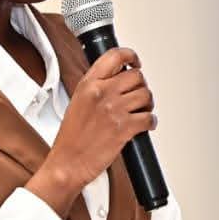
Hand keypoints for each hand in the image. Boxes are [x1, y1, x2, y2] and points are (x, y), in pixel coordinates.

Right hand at [26, 46, 155, 216]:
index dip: (130, 56)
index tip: (135, 62)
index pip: (115, 56)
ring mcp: (114, 110)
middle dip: (141, 86)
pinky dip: (150, 121)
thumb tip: (118, 80)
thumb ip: (96, 87)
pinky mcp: (124, 128)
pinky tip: (144, 124)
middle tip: (138, 95)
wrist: (68, 163)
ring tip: (141, 110)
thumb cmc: (71, 138)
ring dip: (147, 103)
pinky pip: (149, 118)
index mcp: (88, 84)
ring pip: (146, 95)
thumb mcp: (77, 102)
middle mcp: (102, 93)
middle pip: (136, 76)